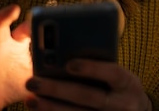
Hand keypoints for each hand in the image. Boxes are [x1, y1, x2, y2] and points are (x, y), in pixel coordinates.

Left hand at [25, 59, 151, 110]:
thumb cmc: (121, 87)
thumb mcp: (120, 74)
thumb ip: (101, 63)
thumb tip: (67, 53)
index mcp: (128, 83)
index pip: (112, 73)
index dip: (92, 68)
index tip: (69, 64)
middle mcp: (122, 104)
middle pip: (88, 96)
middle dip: (58, 89)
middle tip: (34, 82)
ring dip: (50, 108)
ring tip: (31, 99)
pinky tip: (40, 110)